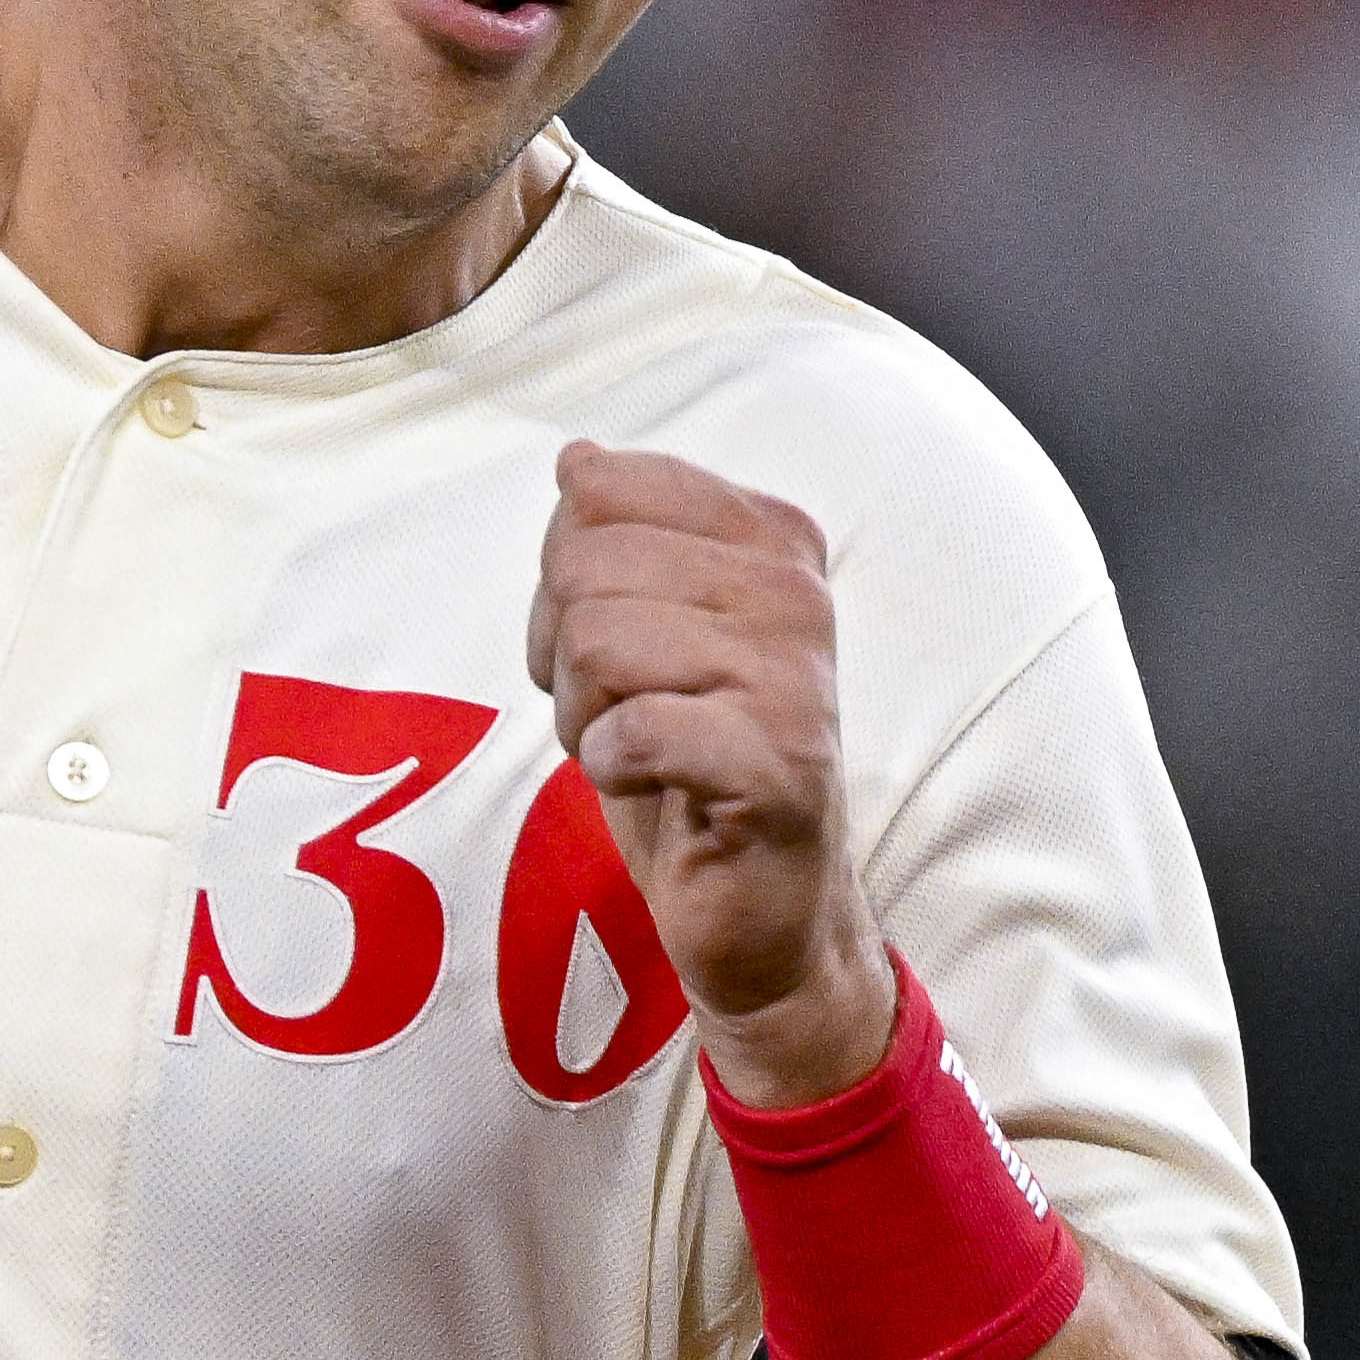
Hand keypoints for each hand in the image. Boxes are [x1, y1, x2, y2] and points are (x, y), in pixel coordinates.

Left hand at [526, 438, 895, 1103]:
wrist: (761, 902)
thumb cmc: (690, 756)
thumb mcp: (637, 625)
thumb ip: (612, 537)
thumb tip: (580, 457)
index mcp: (769, 535)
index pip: (598, 490)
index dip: (564, 575)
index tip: (609, 639)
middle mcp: (794, 591)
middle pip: (584, 564)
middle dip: (566, 650)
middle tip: (620, 709)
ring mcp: (794, 675)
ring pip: (598, 641)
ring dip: (585, 714)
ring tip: (638, 749)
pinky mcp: (778, 763)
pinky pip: (633, 730)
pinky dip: (611, 766)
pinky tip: (652, 784)